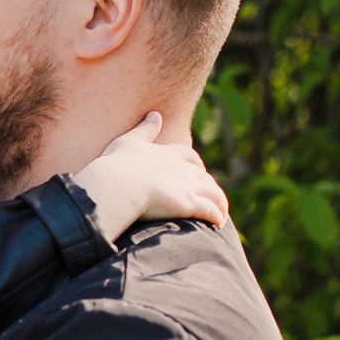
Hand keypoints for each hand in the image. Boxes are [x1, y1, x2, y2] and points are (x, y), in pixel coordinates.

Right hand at [73, 111, 229, 243]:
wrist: (117, 183)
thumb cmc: (117, 164)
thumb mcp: (128, 141)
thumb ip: (144, 129)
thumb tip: (155, 115)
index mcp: (167, 154)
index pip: (188, 156)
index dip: (195, 163)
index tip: (199, 170)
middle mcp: (181, 168)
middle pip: (203, 176)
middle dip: (210, 185)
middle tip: (211, 196)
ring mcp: (187, 186)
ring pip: (213, 193)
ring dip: (220, 203)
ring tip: (222, 214)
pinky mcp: (188, 203)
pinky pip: (210, 210)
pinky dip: (217, 216)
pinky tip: (219, 224)